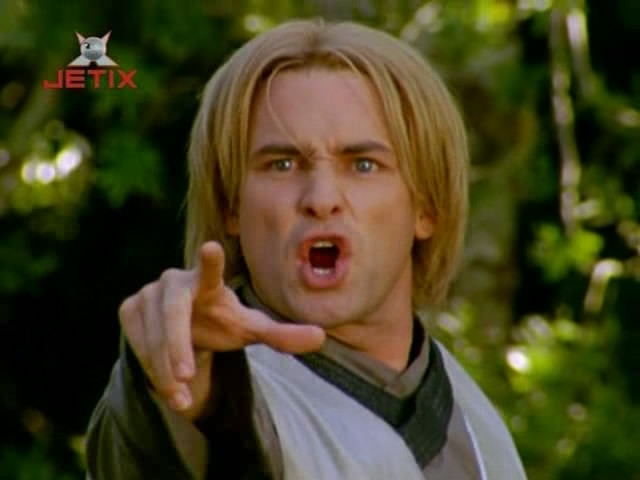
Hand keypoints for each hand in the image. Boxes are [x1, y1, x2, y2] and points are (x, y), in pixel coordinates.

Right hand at [118, 241, 324, 419]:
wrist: (187, 330)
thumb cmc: (222, 323)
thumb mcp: (251, 330)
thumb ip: (282, 335)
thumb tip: (322, 337)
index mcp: (210, 284)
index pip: (211, 271)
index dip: (210, 261)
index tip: (211, 247)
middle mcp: (177, 282)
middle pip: (172, 312)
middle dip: (175, 345)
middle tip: (183, 376)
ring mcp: (150, 293)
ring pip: (152, 334)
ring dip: (163, 368)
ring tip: (180, 398)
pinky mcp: (130, 309)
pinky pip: (136, 341)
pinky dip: (150, 367)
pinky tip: (166, 385)